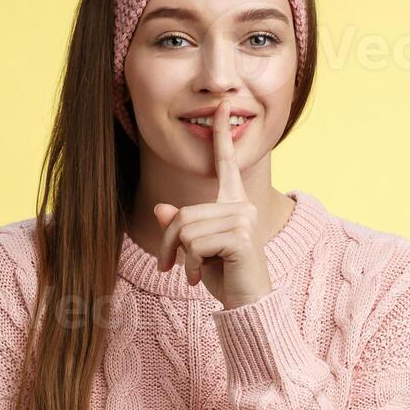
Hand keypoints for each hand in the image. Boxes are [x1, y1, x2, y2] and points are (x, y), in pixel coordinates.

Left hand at [153, 99, 273, 310]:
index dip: (221, 134)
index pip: (226, 163)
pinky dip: (190, 265)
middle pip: (182, 213)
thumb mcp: (195, 250)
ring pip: (185, 229)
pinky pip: (194, 244)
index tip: (222, 104)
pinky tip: (202, 278)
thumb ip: (180, 228)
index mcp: (233, 203)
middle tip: (168, 268)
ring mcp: (243, 220)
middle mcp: (241, 206)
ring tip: (191, 274)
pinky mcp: (241, 237)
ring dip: (178, 257)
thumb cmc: (224, 277)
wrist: (247, 305)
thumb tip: (162, 210)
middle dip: (167, 243)